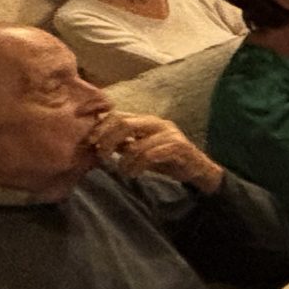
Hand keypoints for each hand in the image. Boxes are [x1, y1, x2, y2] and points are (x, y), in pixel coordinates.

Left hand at [88, 111, 221, 189]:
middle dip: (108, 140)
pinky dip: (138, 166)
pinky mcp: (178, 147)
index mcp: (146, 120)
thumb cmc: (166, 159)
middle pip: (124, 123)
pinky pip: (150, 155)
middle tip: (102, 156)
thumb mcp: (140, 150)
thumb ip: (123, 144)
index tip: (90, 142)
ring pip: (136, 144)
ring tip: (123, 171)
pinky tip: (134, 173)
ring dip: (124, 161)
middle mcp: (157, 123)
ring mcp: (169, 133)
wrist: (197, 169)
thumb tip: (96, 142)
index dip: (100, 127)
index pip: (117, 115)